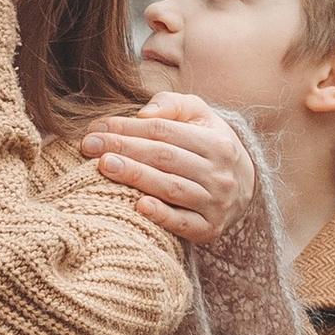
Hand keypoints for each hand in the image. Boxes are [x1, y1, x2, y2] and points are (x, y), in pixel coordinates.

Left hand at [78, 89, 255, 245]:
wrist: (245, 188)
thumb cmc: (209, 146)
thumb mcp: (200, 117)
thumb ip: (173, 104)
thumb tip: (144, 113)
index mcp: (216, 143)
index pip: (164, 132)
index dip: (128, 128)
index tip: (97, 127)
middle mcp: (218, 173)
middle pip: (164, 157)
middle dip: (124, 149)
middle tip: (90, 146)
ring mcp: (215, 203)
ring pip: (171, 188)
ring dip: (136, 176)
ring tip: (105, 166)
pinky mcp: (208, 229)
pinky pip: (182, 223)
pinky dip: (161, 215)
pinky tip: (139, 206)